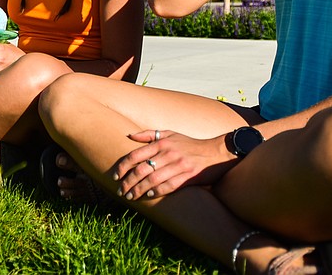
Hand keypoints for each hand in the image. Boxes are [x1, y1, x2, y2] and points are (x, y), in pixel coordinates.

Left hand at [112, 129, 234, 199]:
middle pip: (141, 169)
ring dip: (139, 190)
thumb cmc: (190, 144)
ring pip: (152, 179)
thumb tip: (129, 135)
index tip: (115, 176)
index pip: (136, 154)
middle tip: (120, 191)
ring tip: (131, 197)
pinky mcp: (187, 176)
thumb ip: (149, 134)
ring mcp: (178, 165)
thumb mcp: (170, 134)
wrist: (216, 152)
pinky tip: (149, 196)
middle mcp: (168, 153)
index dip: (123, 166)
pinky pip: (168, 186)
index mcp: (162, 142)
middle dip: (128, 182)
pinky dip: (157, 192)